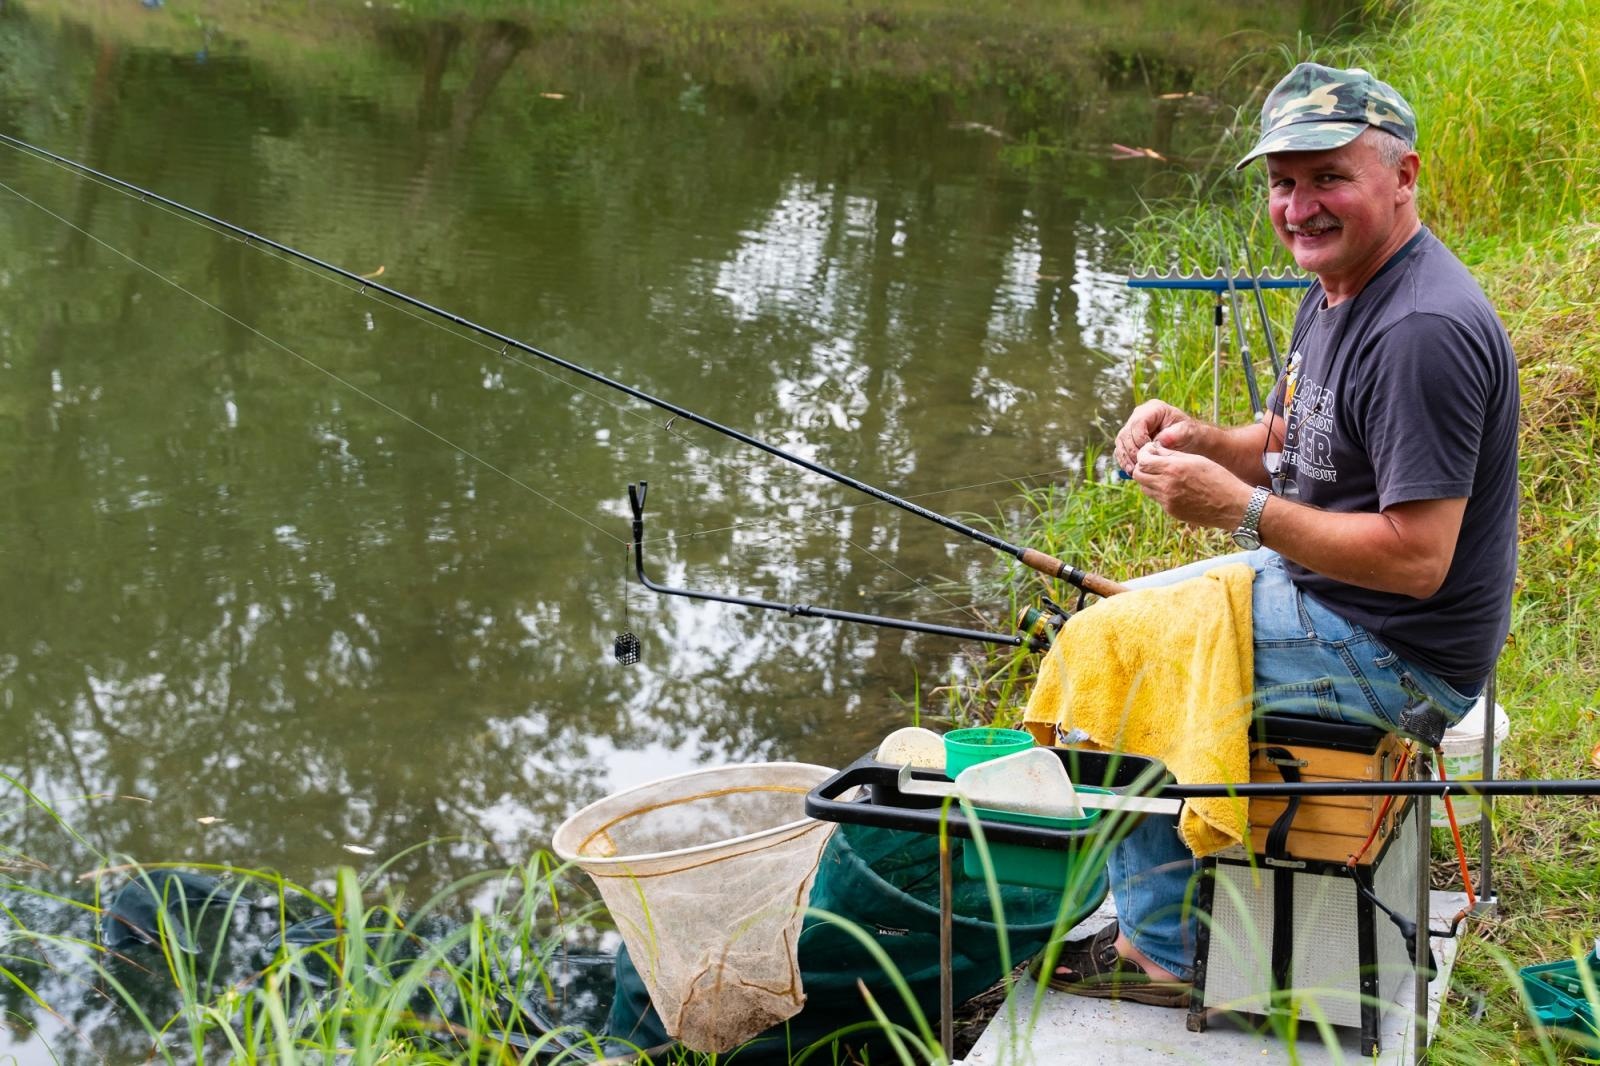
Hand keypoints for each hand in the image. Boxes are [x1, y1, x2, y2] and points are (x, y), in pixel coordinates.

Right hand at [1114, 400, 1192, 474]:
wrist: (1188, 440)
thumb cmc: (1189, 434)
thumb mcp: (1187, 432)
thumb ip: (1175, 434)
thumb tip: (1159, 440)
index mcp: (1153, 409)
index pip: (1138, 423)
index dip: (1139, 440)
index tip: (1149, 455)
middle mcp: (1139, 415)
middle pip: (1126, 433)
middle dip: (1131, 451)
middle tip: (1138, 467)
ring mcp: (1133, 427)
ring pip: (1120, 442)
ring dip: (1125, 458)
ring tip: (1133, 472)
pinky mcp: (1130, 438)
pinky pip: (1121, 449)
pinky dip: (1124, 460)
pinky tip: (1131, 471)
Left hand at [1130, 441, 1253, 528]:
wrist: (1233, 506)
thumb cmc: (1218, 478)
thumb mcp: (1196, 459)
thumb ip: (1172, 455)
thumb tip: (1154, 450)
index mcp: (1173, 469)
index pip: (1142, 460)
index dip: (1143, 454)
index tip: (1150, 451)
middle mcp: (1166, 486)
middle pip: (1138, 475)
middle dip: (1142, 467)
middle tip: (1152, 463)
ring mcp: (1167, 501)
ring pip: (1145, 488)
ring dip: (1149, 480)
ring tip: (1164, 474)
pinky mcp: (1171, 512)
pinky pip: (1157, 499)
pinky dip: (1160, 491)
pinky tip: (1175, 487)